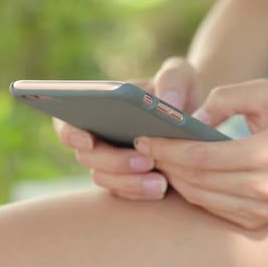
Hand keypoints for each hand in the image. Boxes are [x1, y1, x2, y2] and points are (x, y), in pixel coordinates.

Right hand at [54, 57, 202, 199]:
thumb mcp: (181, 75)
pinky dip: (141, 192)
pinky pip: (125, 192)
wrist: (198, 118)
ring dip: (130, 182)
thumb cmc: (180, 91)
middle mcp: (100, 136)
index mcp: (101, 106)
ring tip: (161, 183)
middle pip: (88, 156)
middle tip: (146, 161)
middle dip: (115, 161)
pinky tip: (163, 189)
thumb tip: (167, 103)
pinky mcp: (129, 180)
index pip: (69, 120)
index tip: (88, 140)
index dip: (70, 132)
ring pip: (106, 179)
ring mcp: (112, 161)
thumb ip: (171, 80)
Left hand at [134, 79, 267, 228]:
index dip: (168, 148)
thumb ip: (225, 98)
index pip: (202, 156)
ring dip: (174, 178)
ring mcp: (262, 209)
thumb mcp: (264, 94)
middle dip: (165, 162)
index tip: (144, 138)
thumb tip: (192, 121)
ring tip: (161, 159)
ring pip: (200, 197)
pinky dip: (192, 191)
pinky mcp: (257, 221)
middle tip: (146, 148)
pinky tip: (183, 174)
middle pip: (196, 179)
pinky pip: (212, 208)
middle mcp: (267, 188)